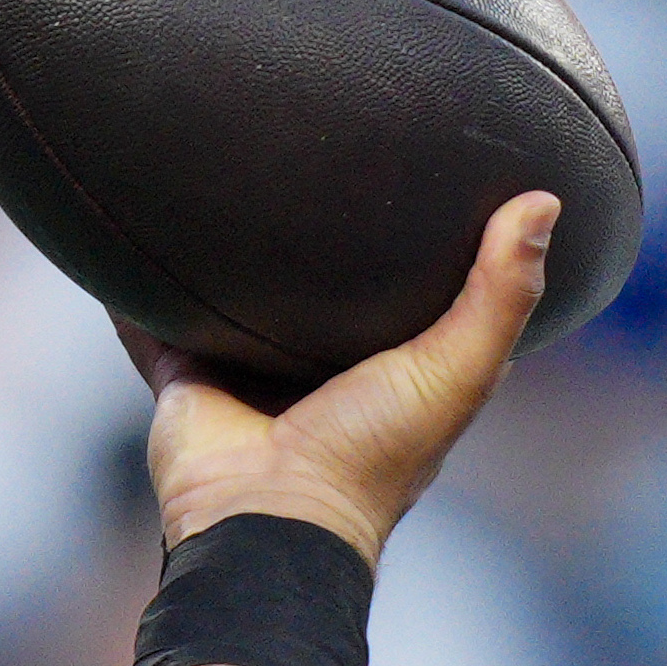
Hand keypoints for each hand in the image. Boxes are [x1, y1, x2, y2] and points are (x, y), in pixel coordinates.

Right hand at [130, 190, 558, 562]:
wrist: (264, 517)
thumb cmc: (370, 455)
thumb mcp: (457, 370)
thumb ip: (501, 293)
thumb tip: (543, 202)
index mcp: (394, 370)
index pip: (422, 295)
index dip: (434, 246)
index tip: (441, 178)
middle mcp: (323, 367)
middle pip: (321, 287)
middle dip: (316, 234)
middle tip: (316, 147)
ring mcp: (251, 371)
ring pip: (236, 295)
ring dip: (226, 250)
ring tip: (217, 170)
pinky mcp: (186, 372)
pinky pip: (152, 318)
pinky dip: (136, 284)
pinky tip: (123, 226)